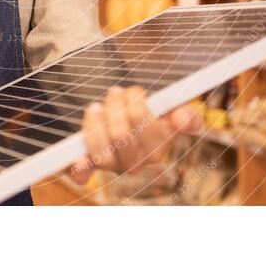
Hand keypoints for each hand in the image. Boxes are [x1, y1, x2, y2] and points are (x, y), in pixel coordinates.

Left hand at [67, 86, 202, 184]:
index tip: (135, 92)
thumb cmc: (146, 111)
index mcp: (158, 147)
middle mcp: (137, 162)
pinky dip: (80, 169)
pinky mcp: (90, 166)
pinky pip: (83, 174)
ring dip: (94, 122)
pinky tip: (79, 161)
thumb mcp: (170, 109)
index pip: (145, 124)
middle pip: (121, 134)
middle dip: (114, 106)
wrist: (121, 118)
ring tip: (96, 107)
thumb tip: (182, 117)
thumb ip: (186, 114)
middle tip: (115, 92)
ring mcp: (113, 166)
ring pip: (101, 150)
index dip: (137, 105)